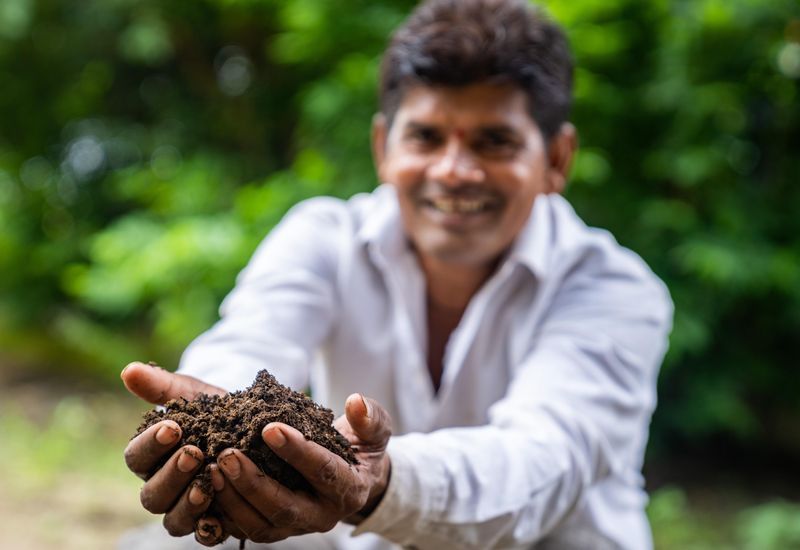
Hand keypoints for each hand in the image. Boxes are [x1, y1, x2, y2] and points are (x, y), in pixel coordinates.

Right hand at [122, 361, 229, 544]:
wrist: (254, 426)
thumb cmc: (215, 410)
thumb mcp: (193, 394)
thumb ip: (162, 386)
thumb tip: (129, 371)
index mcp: (150, 459)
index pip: (136, 458)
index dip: (150, 445)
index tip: (173, 426)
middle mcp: (163, 488)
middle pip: (152, 495)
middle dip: (172, 474)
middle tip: (194, 452)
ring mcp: (185, 509)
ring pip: (173, 520)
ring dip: (187, 504)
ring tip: (206, 483)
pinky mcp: (213, 523)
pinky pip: (204, 536)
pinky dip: (209, 530)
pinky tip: (221, 520)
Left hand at [212, 393, 391, 543]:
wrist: (354, 476)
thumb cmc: (361, 445)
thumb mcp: (374, 428)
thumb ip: (369, 416)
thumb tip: (355, 401)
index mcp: (349, 489)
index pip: (323, 471)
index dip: (297, 451)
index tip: (269, 428)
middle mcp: (323, 516)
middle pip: (285, 507)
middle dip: (254, 483)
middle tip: (228, 454)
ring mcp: (297, 527)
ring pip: (260, 524)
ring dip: (233, 499)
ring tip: (213, 468)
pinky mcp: (275, 530)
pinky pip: (245, 531)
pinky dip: (224, 514)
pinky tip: (206, 487)